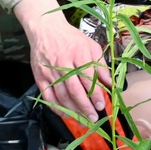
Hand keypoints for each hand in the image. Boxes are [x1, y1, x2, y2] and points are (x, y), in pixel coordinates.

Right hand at [15, 0, 112, 120]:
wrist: (46, 29)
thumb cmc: (71, 38)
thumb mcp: (91, 46)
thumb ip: (100, 65)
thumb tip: (110, 83)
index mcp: (79, 54)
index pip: (88, 79)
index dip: (95, 94)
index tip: (101, 105)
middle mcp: (63, 64)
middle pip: (75, 90)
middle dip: (85, 106)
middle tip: (94, 117)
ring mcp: (50, 72)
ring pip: (62, 96)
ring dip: (73, 110)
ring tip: (83, 119)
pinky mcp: (40, 77)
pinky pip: (48, 97)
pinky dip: (57, 108)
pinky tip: (66, 114)